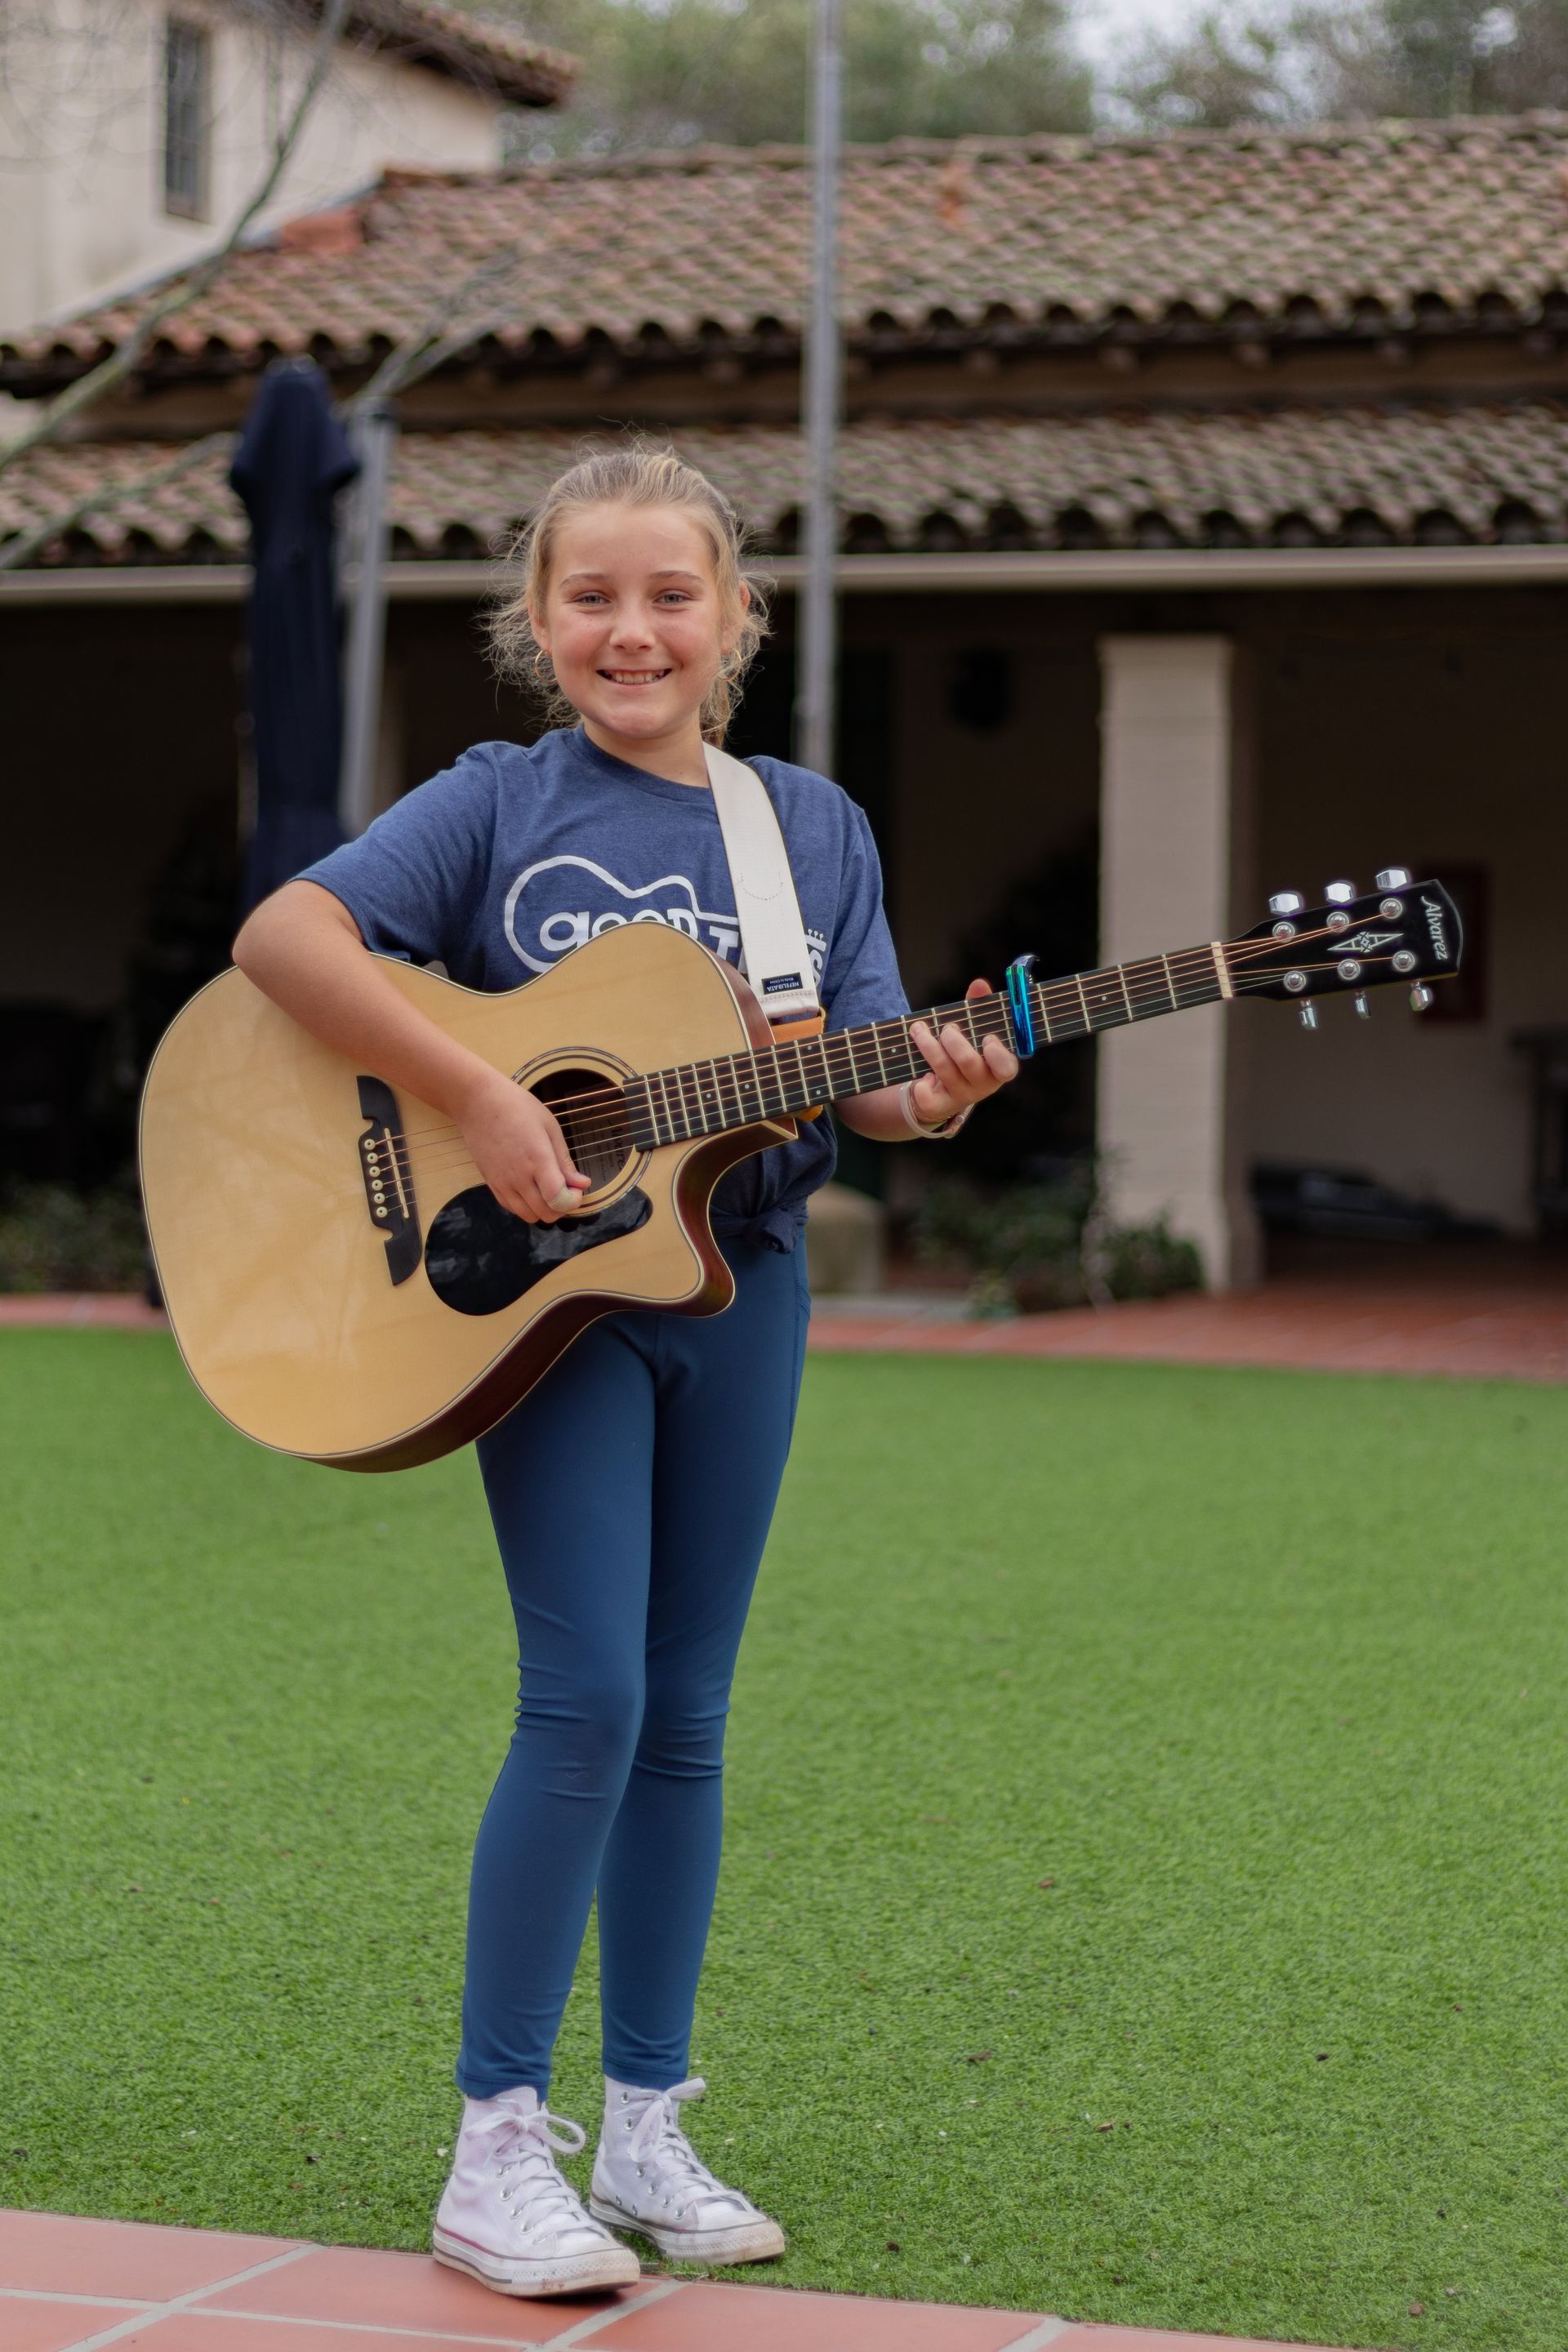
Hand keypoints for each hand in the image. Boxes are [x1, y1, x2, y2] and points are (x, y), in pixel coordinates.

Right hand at [457, 1066, 589, 1224]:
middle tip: (566, 1189)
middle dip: (562, 1207)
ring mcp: (502, 1183)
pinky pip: (511, 1208)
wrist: (478, 1104)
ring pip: (528, 1216)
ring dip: (544, 1210)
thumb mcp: (549, 1127)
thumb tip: (582, 1184)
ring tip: (549, 1191)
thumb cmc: (518, 1108)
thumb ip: (564, 1160)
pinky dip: (526, 1206)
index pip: (557, 1199)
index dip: (573, 1201)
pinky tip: (531, 1190)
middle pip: (545, 1213)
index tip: (577, 1188)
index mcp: (538, 1159)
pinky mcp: (491, 1184)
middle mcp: (519, 1177)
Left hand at [908, 978, 1018, 1125]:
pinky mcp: (940, 1106)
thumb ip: (978, 1007)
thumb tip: (979, 984)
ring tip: (918, 1029)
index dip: (998, 1054)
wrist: (943, 1090)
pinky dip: (921, 1083)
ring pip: (944, 1070)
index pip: (1007, 1068)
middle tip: (946, 1028)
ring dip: (928, 1044)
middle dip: (952, 1038)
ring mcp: (962, 1096)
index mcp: (998, 1067)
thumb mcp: (973, 1030)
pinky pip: (928, 1098)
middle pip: (969, 1062)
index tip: (987, 1038)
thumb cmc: (964, 1052)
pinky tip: (923, 1074)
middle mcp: (983, 1084)